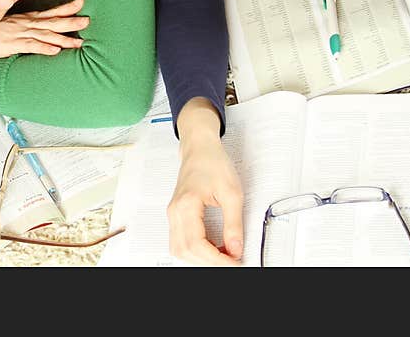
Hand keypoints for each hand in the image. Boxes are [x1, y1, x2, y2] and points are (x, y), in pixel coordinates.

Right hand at [0, 0, 88, 58]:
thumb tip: (42, 27)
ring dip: (63, 38)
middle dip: (72, 21)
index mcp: (28, 19)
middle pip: (53, 21)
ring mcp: (20, 33)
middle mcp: (27, 24)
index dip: (68, 7)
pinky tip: (55, 50)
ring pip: (46, 35)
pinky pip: (30, 46)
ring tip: (79, 42)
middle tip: (88, 21)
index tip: (82, 2)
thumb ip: (27, 25)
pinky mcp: (12, 45)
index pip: (52, 11)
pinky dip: (43, 48)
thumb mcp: (12, 24)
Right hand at [168, 98, 243, 265]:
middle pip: (184, 251)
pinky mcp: (177, 215)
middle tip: (231, 261)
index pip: (197, 244)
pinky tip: (213, 248)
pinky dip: (196, 250)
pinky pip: (181, 241)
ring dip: (200, 258)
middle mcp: (175, 212)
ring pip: (179, 249)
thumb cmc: (212, 162)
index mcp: (186, 206)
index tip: (234, 262)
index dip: (217, 259)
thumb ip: (234, 223)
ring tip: (223, 255)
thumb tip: (236, 248)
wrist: (200, 147)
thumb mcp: (232, 192)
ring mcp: (173, 214)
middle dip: (208, 261)